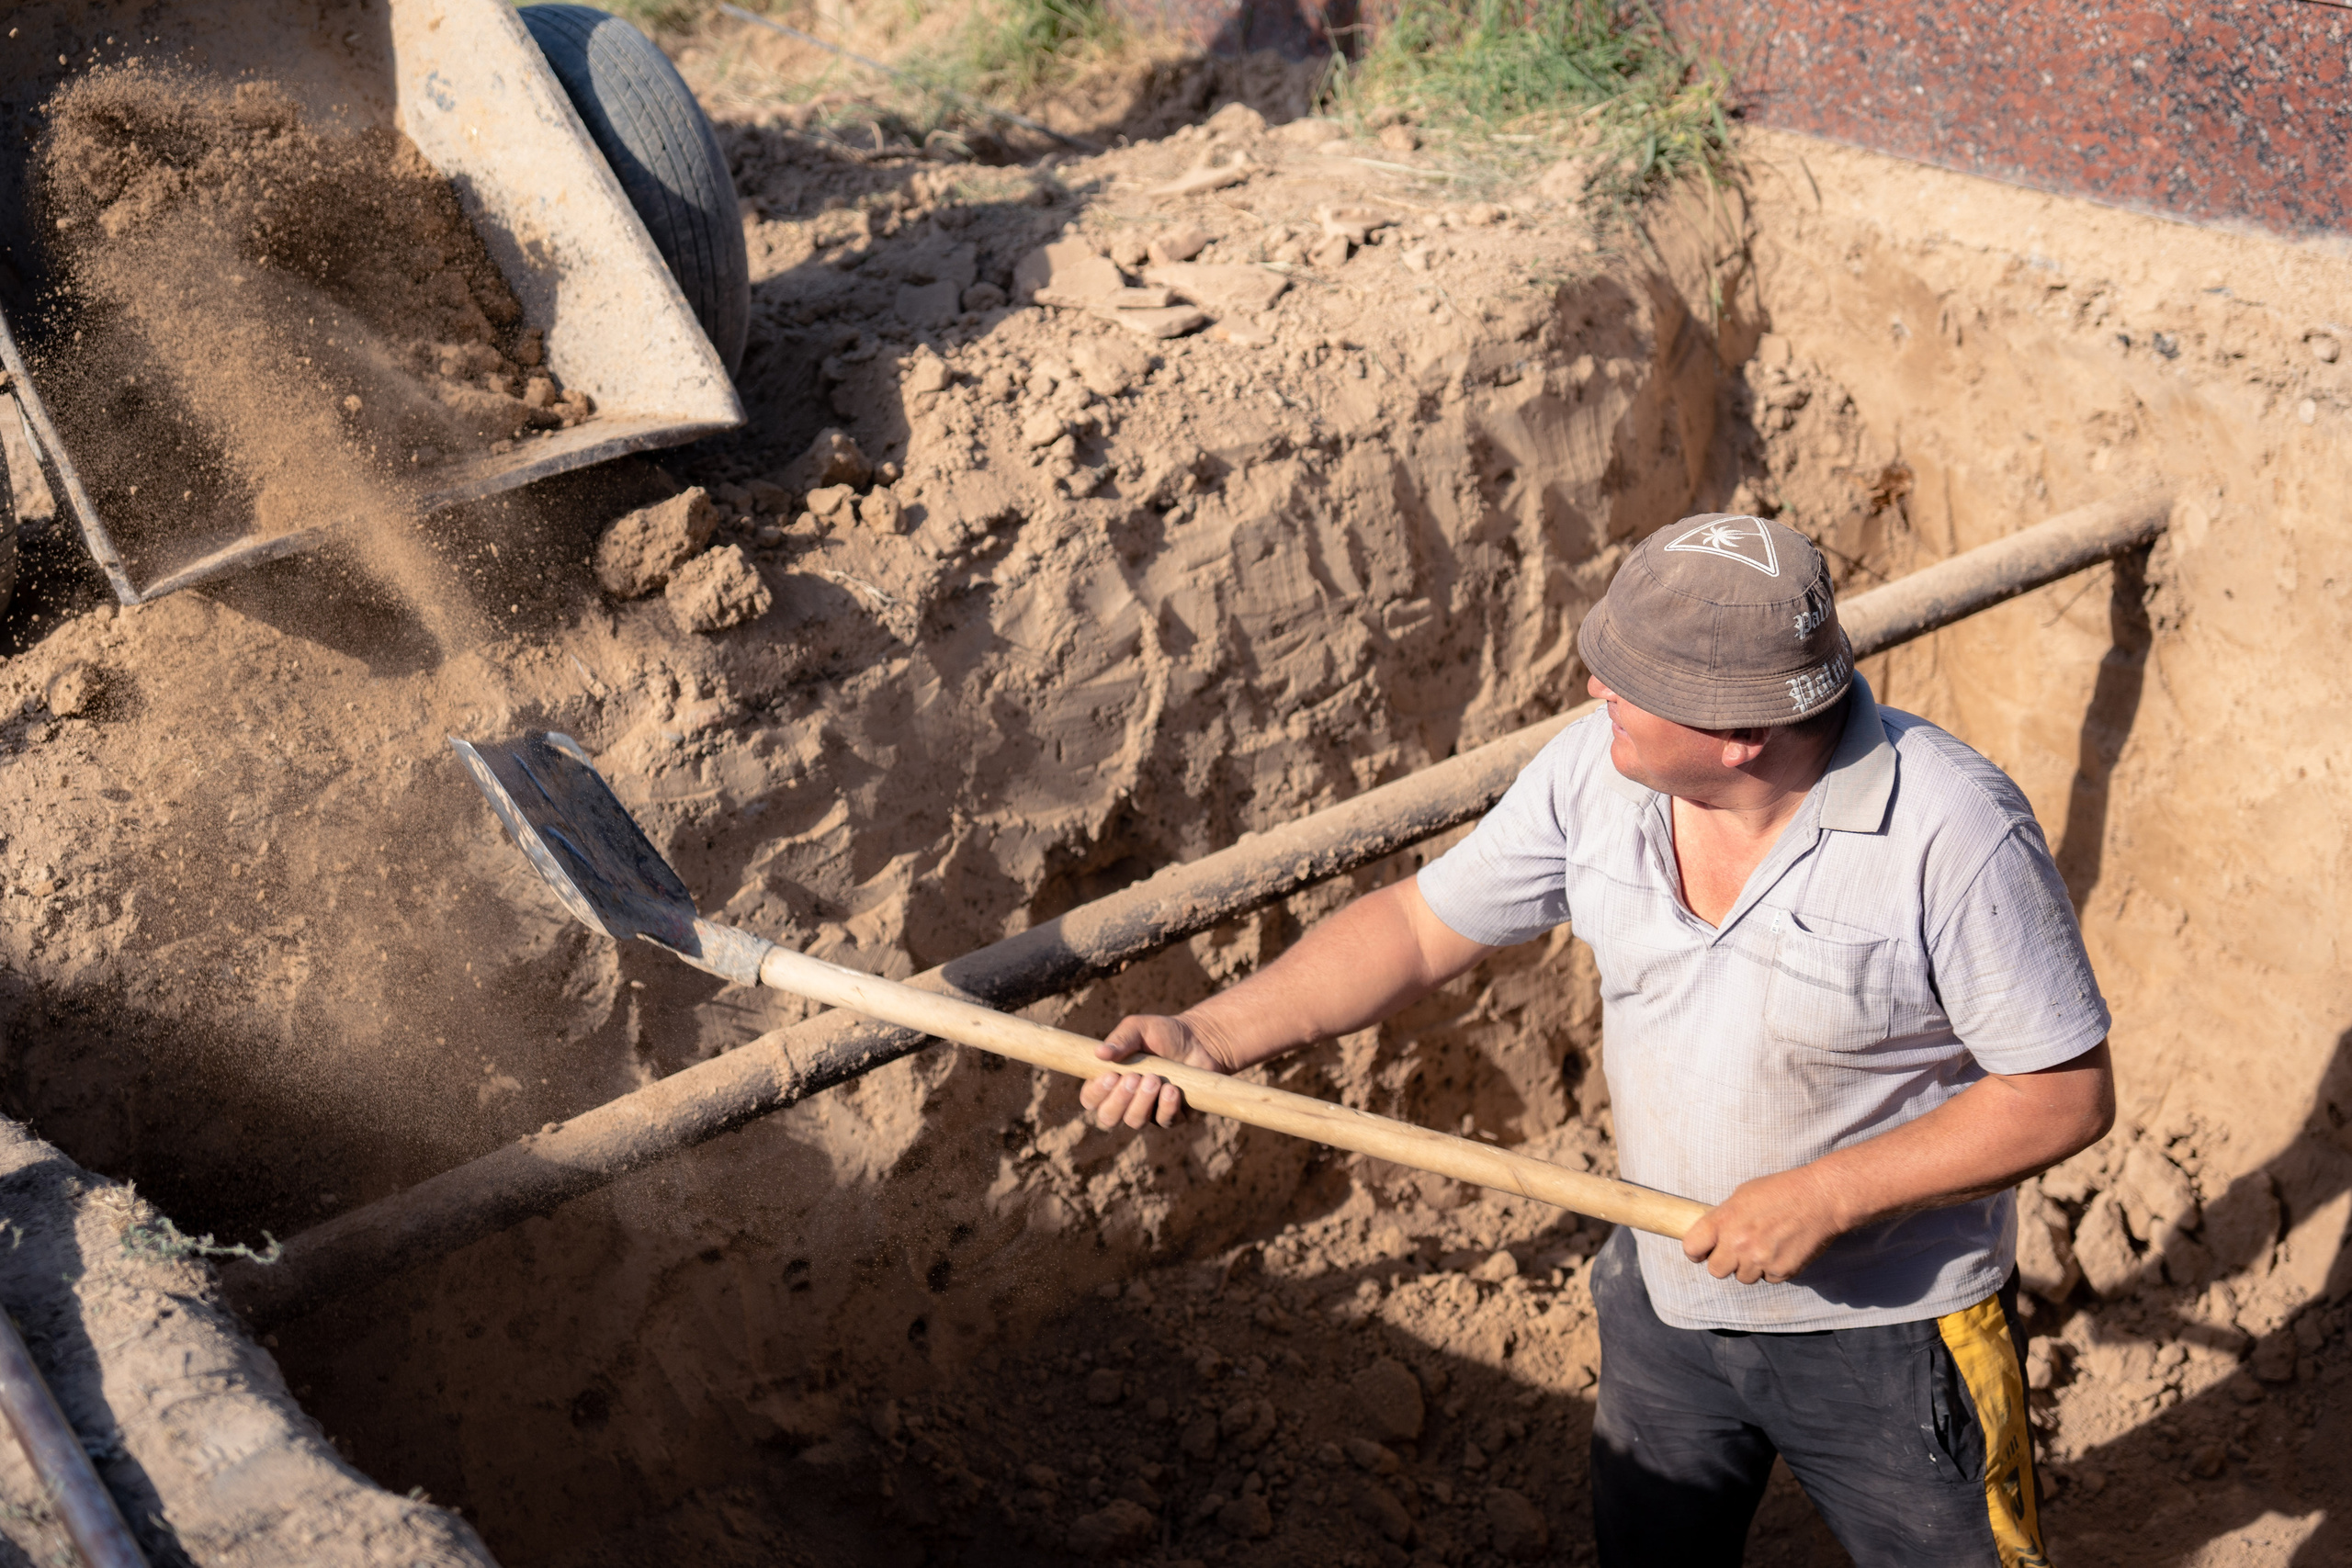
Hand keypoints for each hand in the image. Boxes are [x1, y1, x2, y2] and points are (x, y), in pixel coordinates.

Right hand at [1080, 1013, 1235, 1129]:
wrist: (1199, 1040)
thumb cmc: (1162, 1033)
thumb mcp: (1139, 1028)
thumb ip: (1120, 1039)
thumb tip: (1099, 1053)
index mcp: (1111, 1080)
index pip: (1091, 1098)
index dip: (1096, 1092)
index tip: (1111, 1075)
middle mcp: (1126, 1100)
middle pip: (1108, 1117)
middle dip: (1119, 1100)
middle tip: (1135, 1077)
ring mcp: (1148, 1111)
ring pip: (1134, 1121)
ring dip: (1142, 1102)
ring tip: (1155, 1079)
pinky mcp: (1172, 1116)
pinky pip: (1164, 1121)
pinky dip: (1167, 1106)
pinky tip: (1172, 1089)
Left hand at [1680, 1166, 1848, 1284]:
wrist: (1820, 1199)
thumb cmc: (1781, 1190)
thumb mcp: (1742, 1195)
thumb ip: (1724, 1217)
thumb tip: (1714, 1235)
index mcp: (1724, 1220)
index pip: (1691, 1247)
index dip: (1695, 1251)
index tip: (1702, 1251)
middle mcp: (1738, 1243)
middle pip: (1715, 1270)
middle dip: (1723, 1262)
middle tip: (1737, 1251)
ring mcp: (1759, 1259)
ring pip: (1743, 1277)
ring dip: (1750, 1267)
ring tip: (1765, 1246)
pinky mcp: (1781, 1271)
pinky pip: (1768, 1279)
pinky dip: (1773, 1269)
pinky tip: (1782, 1250)